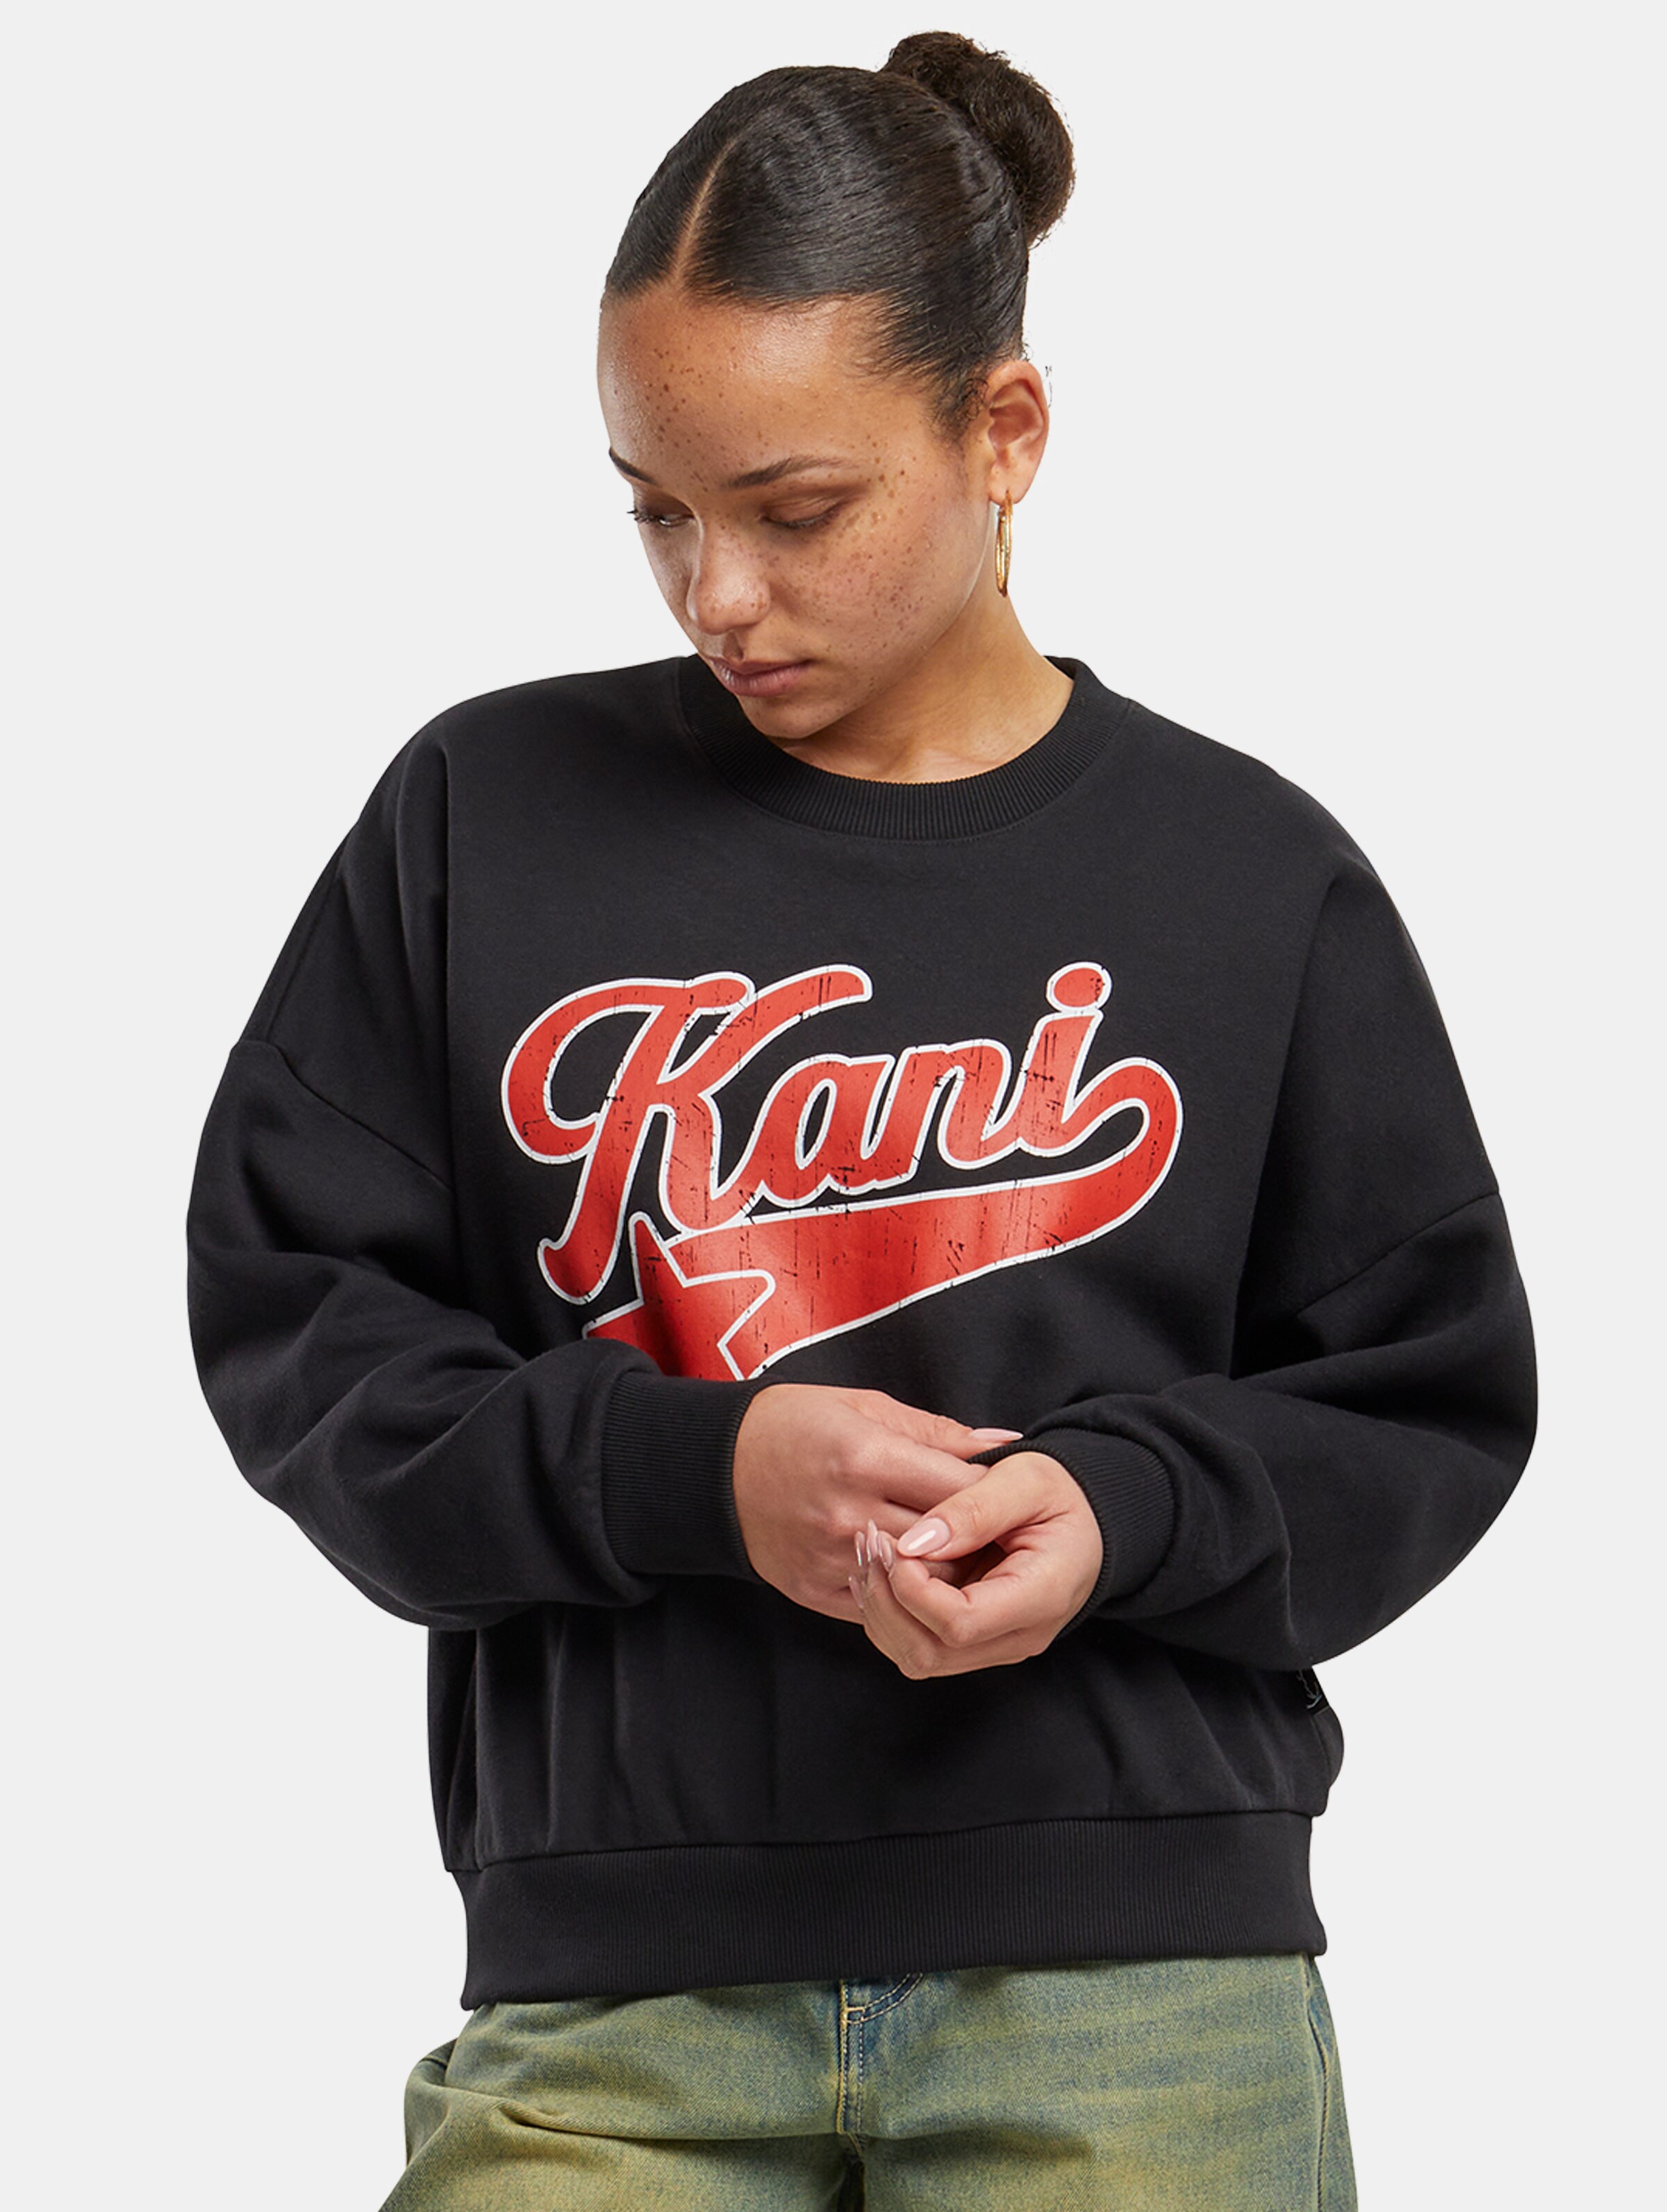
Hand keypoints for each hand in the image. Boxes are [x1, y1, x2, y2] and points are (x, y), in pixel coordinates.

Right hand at [731, 1384, 1023, 1622]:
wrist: (712, 1468)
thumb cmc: (791, 1425)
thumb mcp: (863, 1406)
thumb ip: (936, 1431)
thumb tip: (1004, 1444)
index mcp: (864, 1457)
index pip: (959, 1487)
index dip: (995, 1491)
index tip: (1010, 1490)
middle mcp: (848, 1512)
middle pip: (947, 1542)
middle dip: (981, 1538)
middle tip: (1001, 1530)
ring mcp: (830, 1557)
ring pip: (920, 1581)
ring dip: (949, 1571)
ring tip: (967, 1554)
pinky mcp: (814, 1590)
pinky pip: (881, 1605)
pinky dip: (906, 1593)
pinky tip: (918, 1574)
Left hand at [849, 1451, 1102, 1674]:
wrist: (1087, 1519)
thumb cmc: (1060, 1495)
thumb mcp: (1027, 1479)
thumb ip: (973, 1508)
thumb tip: (914, 1543)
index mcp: (1041, 1596)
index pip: (959, 1624)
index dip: (913, 1590)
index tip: (894, 1543)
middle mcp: (1019, 1636)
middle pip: (929, 1653)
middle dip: (886, 1602)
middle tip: (870, 1543)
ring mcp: (997, 1645)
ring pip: (917, 1658)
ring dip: (881, 1611)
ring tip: (870, 1553)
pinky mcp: (977, 1642)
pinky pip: (918, 1647)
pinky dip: (889, 1616)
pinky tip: (880, 1572)